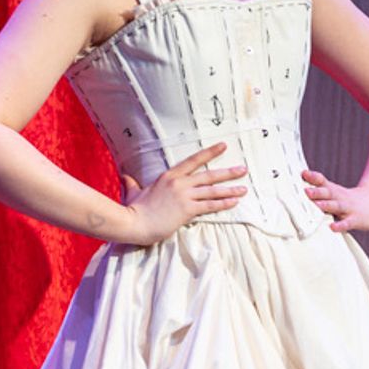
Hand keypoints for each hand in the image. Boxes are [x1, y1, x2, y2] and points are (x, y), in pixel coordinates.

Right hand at [123, 142, 244, 242]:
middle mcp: (179, 183)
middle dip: (228, 172)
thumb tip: (125, 176)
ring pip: (213, 190)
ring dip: (230, 189)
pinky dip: (223, 204)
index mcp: (169, 176)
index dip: (209, 152)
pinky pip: (210, 205)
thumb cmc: (133, 209)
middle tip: (243, 169)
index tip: (223, 146)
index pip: (193, 160)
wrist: (133, 222)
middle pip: (209, 175)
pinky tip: (234, 202)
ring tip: (244, 189)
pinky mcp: (187, 210)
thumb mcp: (133, 192)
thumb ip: (132, 183)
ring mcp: (184, 196)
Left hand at [300, 166, 368, 232]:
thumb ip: (319, 190)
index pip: (323, 182)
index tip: (304, 173)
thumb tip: (301, 185)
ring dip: (327, 206)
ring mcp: (348, 209)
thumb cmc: (349, 201)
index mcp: (334, 191)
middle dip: (317, 192)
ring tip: (317, 205)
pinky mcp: (355, 220)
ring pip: (337, 206)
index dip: (314, 177)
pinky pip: (347, 223)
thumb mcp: (335, 192)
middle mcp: (340, 198)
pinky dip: (340, 225)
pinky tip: (333, 227)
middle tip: (306, 191)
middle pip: (328, 193)